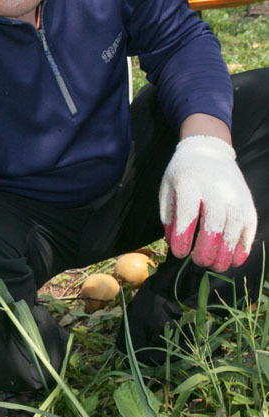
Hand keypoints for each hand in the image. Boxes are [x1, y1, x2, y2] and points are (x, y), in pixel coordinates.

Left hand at [159, 135, 256, 270]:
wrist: (208, 150)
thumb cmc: (183, 174)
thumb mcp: (167, 188)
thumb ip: (169, 215)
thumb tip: (174, 242)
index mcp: (190, 182)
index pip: (188, 212)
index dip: (184, 236)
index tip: (179, 253)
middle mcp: (215, 187)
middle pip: (215, 221)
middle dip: (208, 247)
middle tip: (200, 263)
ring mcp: (234, 193)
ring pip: (234, 224)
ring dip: (227, 250)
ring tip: (218, 266)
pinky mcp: (247, 200)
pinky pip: (249, 223)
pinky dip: (245, 244)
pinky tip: (237, 259)